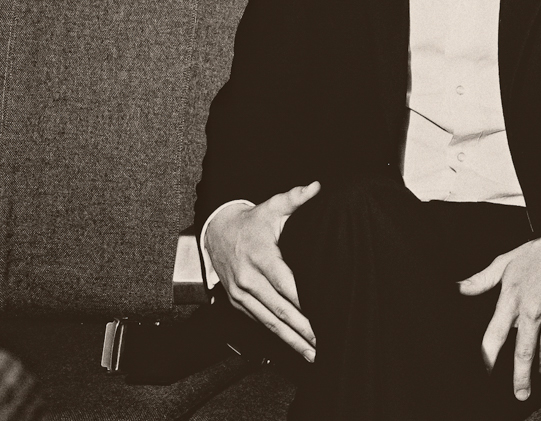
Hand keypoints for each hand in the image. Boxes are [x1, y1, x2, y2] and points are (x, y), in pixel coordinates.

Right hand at [208, 182, 319, 361]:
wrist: (216, 232)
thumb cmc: (252, 221)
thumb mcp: (272, 206)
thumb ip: (295, 198)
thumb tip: (316, 187)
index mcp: (260, 256)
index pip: (285, 283)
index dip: (303, 301)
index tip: (323, 314)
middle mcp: (247, 279)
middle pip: (279, 309)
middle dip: (302, 328)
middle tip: (324, 342)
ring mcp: (240, 294)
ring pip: (269, 322)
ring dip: (291, 339)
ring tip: (313, 352)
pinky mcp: (237, 302)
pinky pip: (260, 322)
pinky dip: (277, 335)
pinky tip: (294, 344)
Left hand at [460, 237, 540, 399]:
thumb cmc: (539, 251)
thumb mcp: (506, 261)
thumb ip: (482, 279)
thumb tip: (459, 289)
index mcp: (512, 299)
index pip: (494, 336)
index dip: (488, 357)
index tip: (487, 371)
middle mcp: (533, 310)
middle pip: (524, 353)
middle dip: (521, 377)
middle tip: (520, 393)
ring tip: (539, 370)